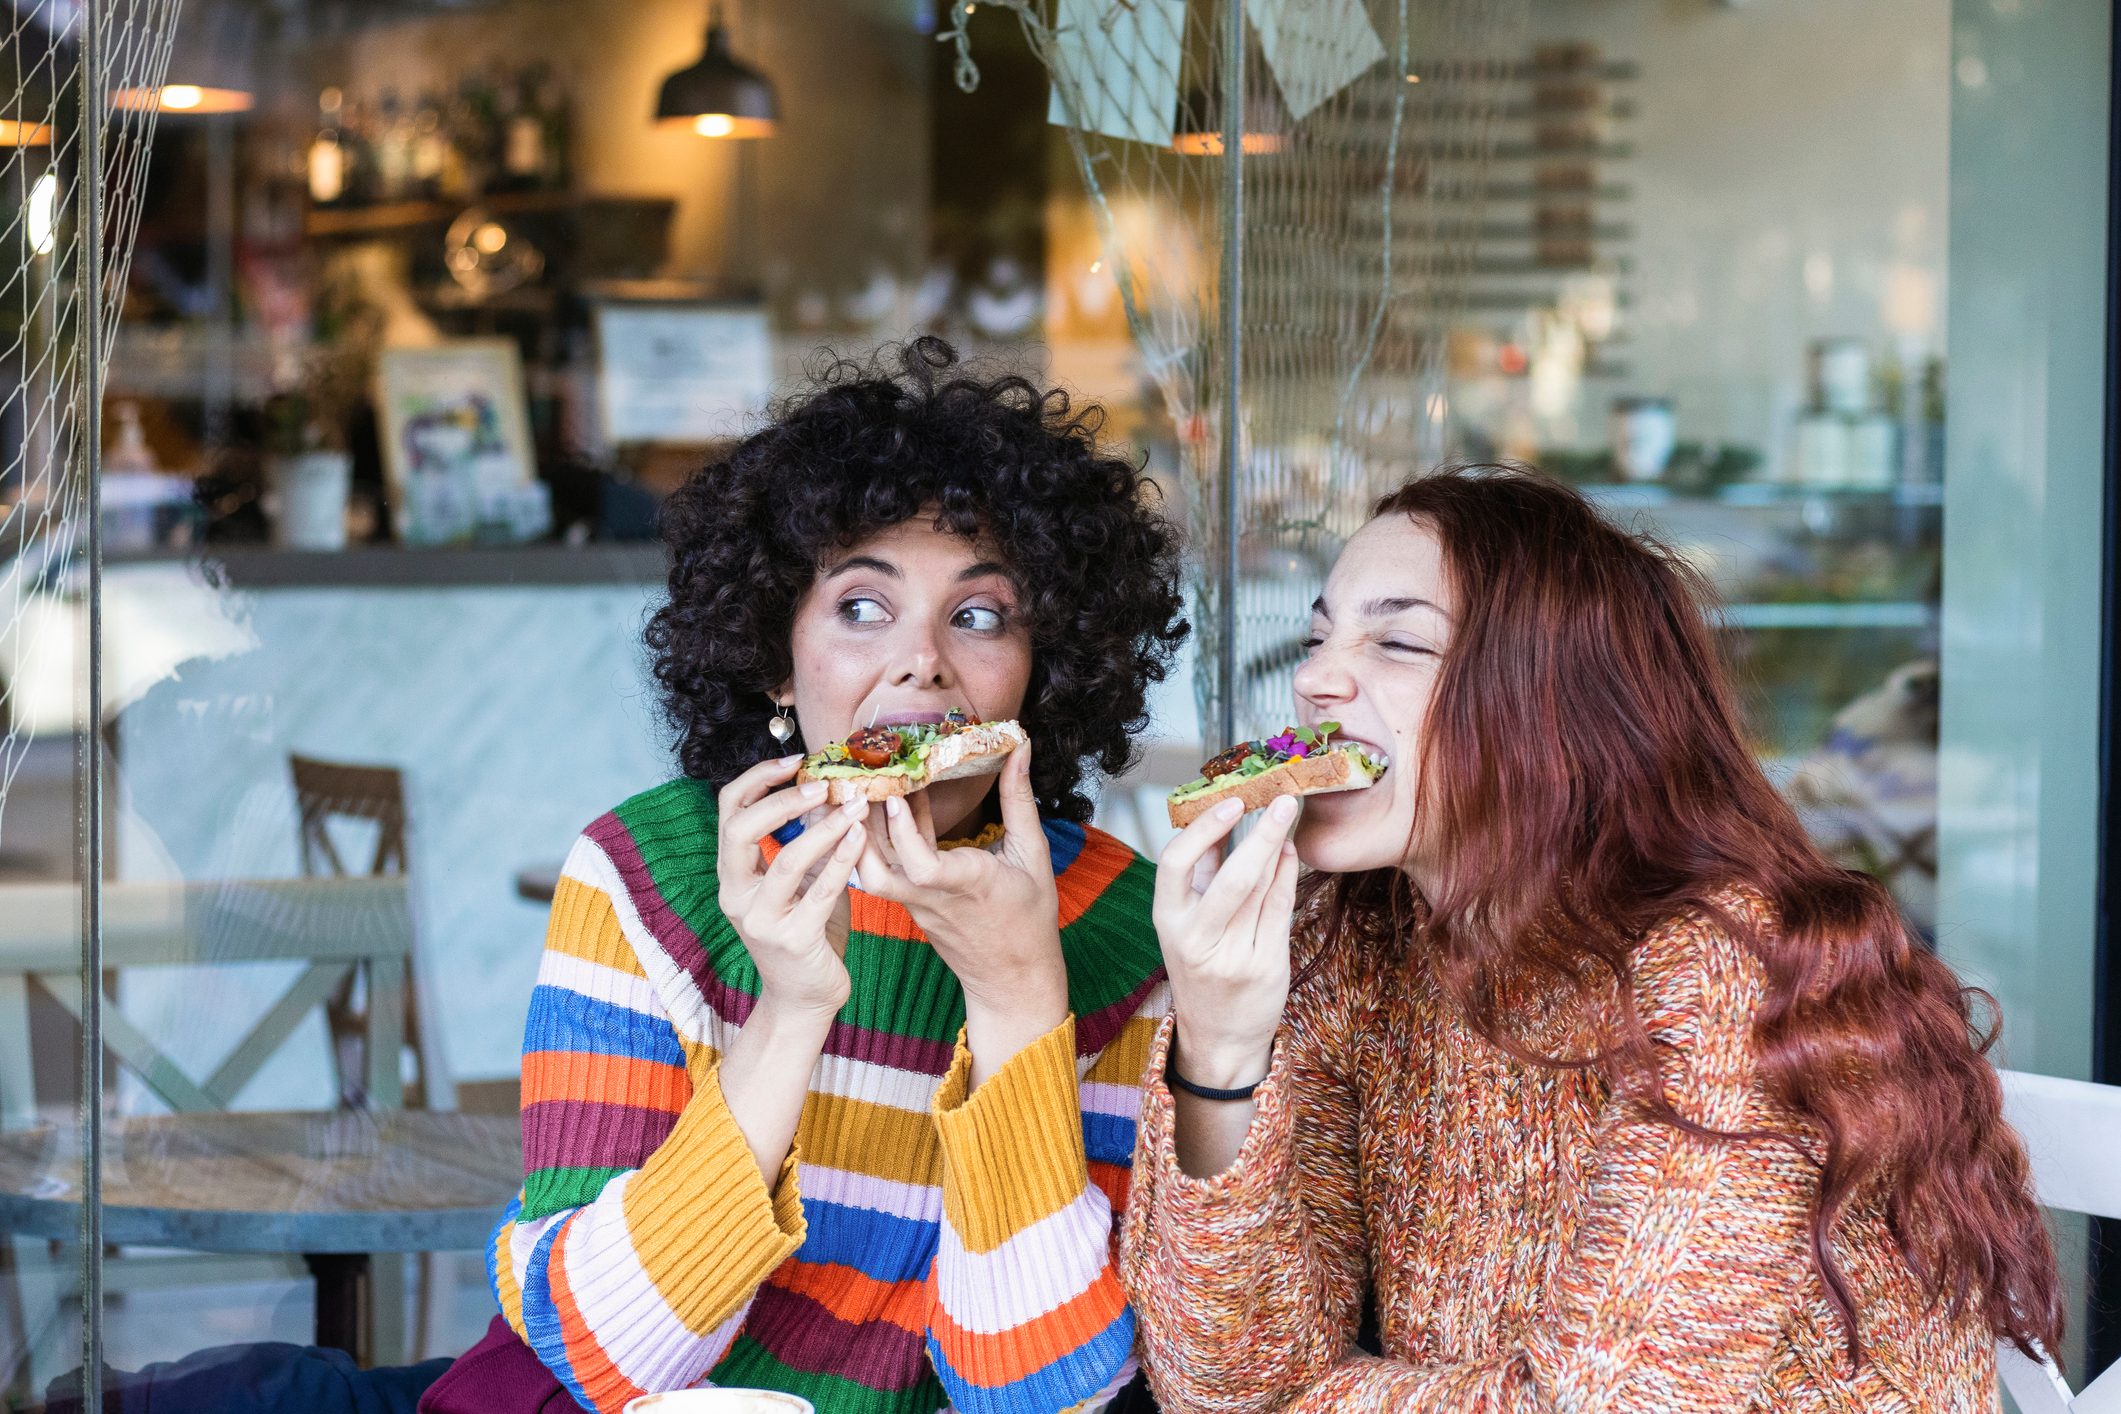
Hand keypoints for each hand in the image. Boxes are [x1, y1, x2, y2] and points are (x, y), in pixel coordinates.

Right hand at [716, 755, 867, 1018]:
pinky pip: (819, 892)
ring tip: (854, 805)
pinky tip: (861, 837)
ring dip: (824, 828)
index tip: (796, 760)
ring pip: (786, 861)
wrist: (806, 998)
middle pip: (740, 830)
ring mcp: (761, 921)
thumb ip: (805, 843)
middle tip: (823, 785)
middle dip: (782, 800)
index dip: (757, 779)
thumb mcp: (800, 882)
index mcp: (732, 875)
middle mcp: (736, 896)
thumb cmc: (806, 932)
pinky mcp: (792, 941)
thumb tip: (826, 792)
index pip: (728, 812)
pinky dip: (842, 860)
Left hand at [859, 743, 1067, 1077]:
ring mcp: (915, 904)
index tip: (895, 797)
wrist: (1012, 977)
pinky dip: (879, 839)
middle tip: (856, 779)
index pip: (923, 866)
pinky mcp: (909, 905)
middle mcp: (932, 897)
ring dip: (860, 832)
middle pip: (875, 873)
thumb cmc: (1028, 917)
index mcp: (967, 885)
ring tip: (864, 786)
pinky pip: (884, 872)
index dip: (904, 832)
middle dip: (858, 828)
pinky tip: (889, 805)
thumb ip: (1020, 801)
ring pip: (870, 873)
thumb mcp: (1033, 854)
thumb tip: (1019, 749)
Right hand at [1153, 794, 1302, 1088]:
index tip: (1232, 803)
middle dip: (1264, 832)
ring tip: (1287, 818)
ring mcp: (1236, 956)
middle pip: (1235, 877)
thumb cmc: (1201, 968)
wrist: (1219, 1035)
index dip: (1205, 829)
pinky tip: (1290, 853)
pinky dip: (1288, 875)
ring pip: (1264, 889)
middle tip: (1285, 799)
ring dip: (1279, 847)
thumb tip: (1219, 818)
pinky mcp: (1267, 966)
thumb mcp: (1185, 924)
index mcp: (1169, 923)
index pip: (1175, 864)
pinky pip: (1282, 908)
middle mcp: (1199, 941)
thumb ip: (1201, 874)